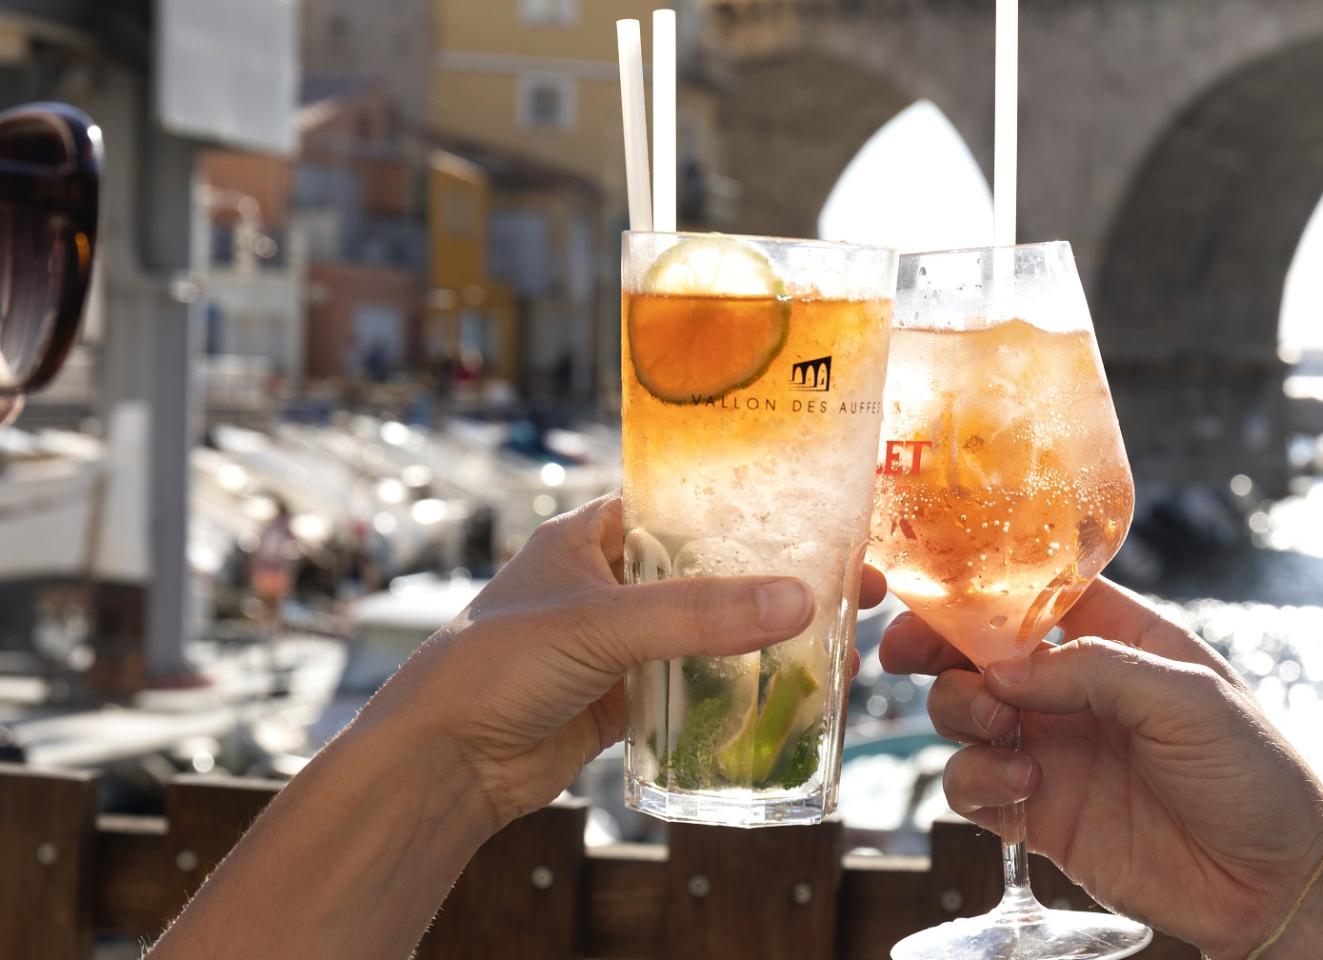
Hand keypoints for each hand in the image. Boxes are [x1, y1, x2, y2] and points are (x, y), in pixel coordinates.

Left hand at [359, 494, 884, 829]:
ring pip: (710, 635)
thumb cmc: (495, 667)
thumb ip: (698, 615)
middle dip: (779, 583)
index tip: (827, 521)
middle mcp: (609, 583)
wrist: (440, 766)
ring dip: (766, 642)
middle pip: (713, 574)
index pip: (689, 507)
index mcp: (593, 535)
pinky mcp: (622, 701)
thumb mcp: (601, 625)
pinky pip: (694, 688)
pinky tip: (793, 697)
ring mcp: (618, 644)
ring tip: (840, 645)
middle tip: (856, 588)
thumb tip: (800, 602)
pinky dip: (738, 692)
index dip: (757, 512)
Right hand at [880, 579, 1322, 958]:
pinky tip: (1023, 788)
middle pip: (980, 651)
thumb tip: (1002, 667)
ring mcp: (1054, 750)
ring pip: (965, 715)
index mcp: (1119, 638)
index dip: (978, 587)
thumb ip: (1094, 669)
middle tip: (913, 657)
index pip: (1033, 593)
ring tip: (1004, 730)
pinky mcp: (1040, 814)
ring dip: (961, 713)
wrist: (1274, 883)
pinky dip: (976, 781)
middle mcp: (1076, 689)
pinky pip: (973, 787)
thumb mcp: (1188, 696)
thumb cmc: (1253, 772)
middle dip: (941, 649)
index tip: (932, 594)